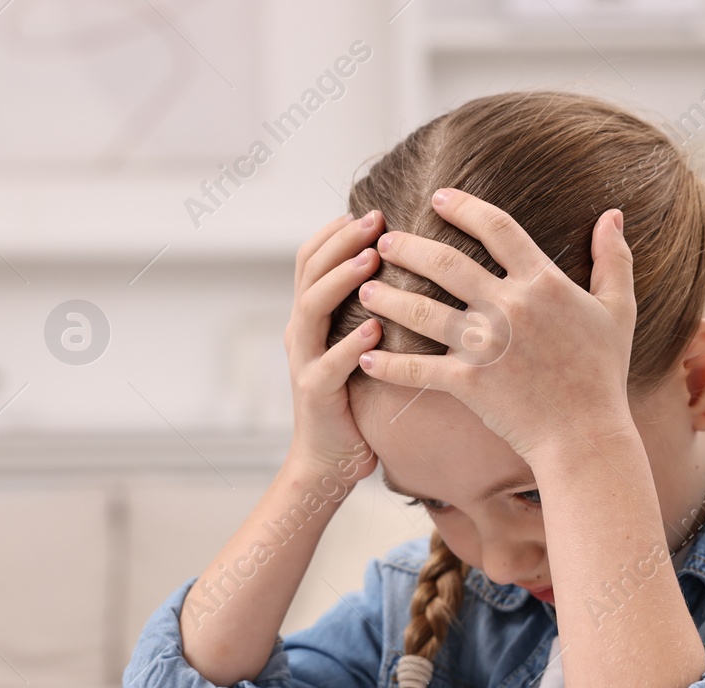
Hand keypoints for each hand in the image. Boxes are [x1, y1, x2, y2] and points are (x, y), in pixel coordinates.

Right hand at [282, 211, 384, 482]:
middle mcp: (300, 332)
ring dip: (342, 279)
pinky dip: (350, 344)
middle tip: (376, 219)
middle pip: (308, 272)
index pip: (311, 258)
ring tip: (373, 259)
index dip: (336, 231)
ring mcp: (303, 362)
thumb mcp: (357, 344)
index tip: (372, 210)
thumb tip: (404, 266)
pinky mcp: (315, 394)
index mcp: (310, 317)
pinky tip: (375, 329)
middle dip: (342, 241)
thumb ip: (367, 307)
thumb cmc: (354, 399)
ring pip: (311, 308)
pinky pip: (328, 365)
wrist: (329, 460)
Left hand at [354, 189, 636, 461]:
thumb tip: (614, 215)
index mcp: (543, 282)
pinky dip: (388, 364)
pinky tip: (365, 355)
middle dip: (409, 248)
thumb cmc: (603, 374)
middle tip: (383, 241)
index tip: (438, 198)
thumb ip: (614, 259)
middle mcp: (509, 307)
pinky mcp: (469, 383)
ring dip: (388, 298)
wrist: (586, 435)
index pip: (498, 228)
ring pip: (423, 311)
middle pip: (447, 264)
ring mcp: (486, 345)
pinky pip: (418, 369)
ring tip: (365, 288)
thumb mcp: (619, 310)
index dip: (465, 208)